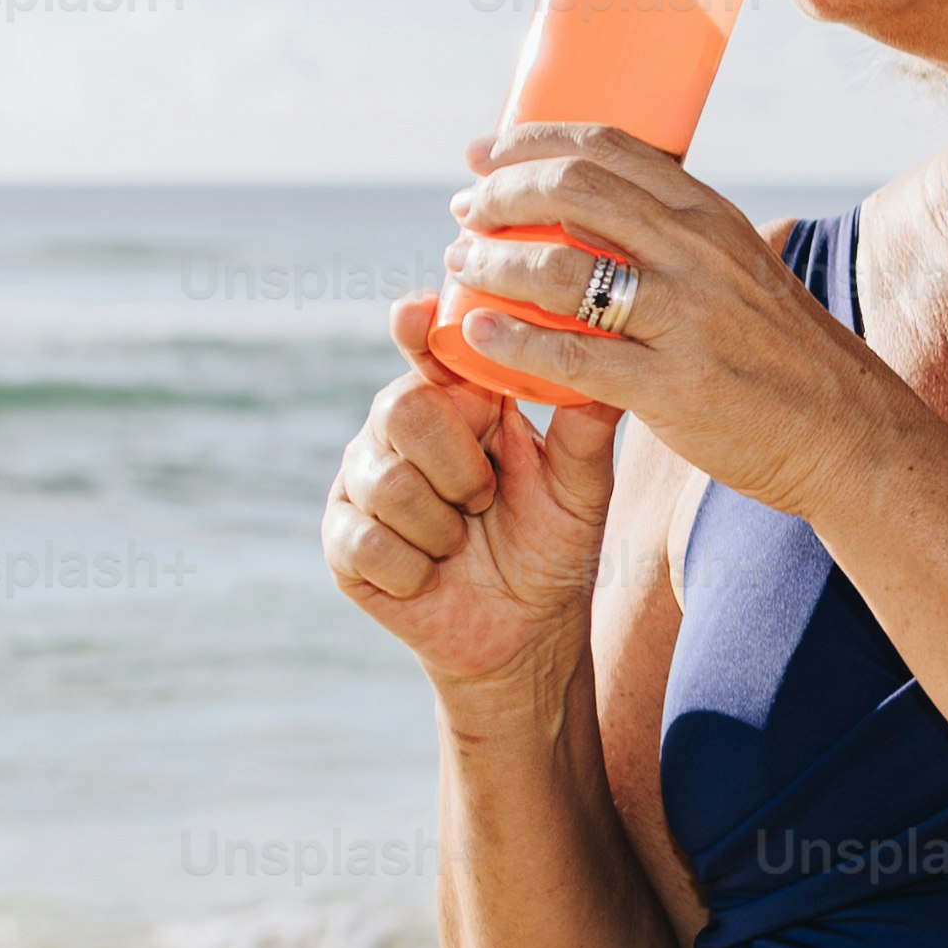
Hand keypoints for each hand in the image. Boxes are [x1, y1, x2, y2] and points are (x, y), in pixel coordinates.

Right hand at [319, 282, 615, 723]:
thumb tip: (606, 357)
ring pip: (386, 481)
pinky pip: (365, 542)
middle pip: (401, 407)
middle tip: (483, 498)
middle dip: (456, 463)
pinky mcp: (342, 542)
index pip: (430, 351)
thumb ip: (586, 425)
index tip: (415, 313)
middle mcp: (398, 431)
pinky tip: (431, 574)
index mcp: (456, 403)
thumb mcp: (581, 487)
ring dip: (442, 525)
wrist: (526, 633)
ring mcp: (363, 484)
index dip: (417, 330)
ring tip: (463, 540)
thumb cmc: (553, 546)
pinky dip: (413, 567)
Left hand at [438, 124, 889, 522]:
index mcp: (708, 214)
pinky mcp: (673, 385)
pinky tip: (476, 337)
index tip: (481, 154)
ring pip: (561, 266)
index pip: (607, 147)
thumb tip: (596, 218)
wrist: (845, 431)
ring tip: (462, 266)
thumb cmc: (782, 355)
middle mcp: (696, 252)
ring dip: (494, 260)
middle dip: (501, 194)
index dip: (531, 140)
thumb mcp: (739, 268)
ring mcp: (685, 317)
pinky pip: (572, 354)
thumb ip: (677, 242)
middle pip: (573, 192)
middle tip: (464, 212)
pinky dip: (512, 340)